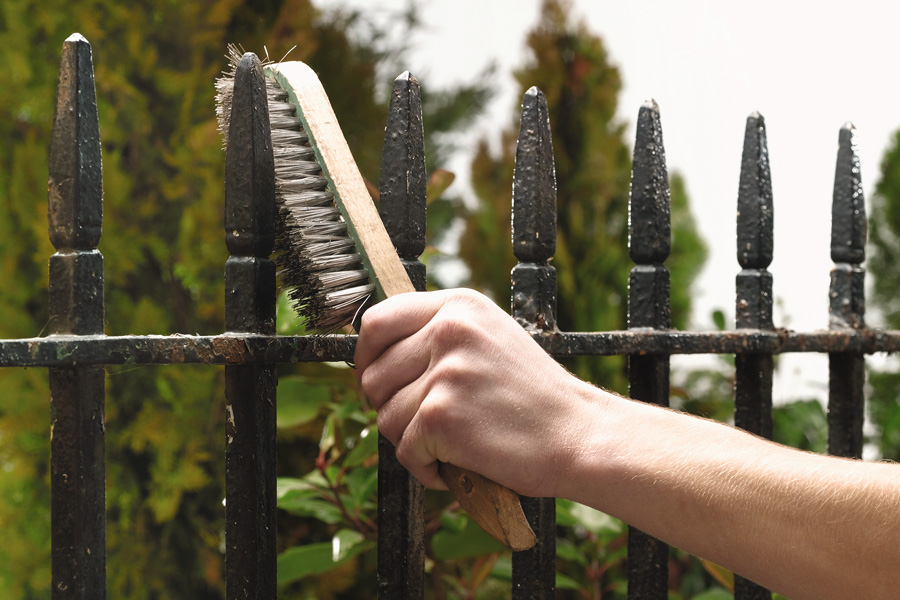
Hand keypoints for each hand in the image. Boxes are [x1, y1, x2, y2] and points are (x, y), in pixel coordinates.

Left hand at [353, 288, 597, 495]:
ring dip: (411, 441)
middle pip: (373, 375)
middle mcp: (449, 330)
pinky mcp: (441, 415)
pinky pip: (405, 451)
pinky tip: (456, 465)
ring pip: (385, 416)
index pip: (377, 320)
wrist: (579, 435)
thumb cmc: (534, 397)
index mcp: (459, 307)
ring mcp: (445, 372)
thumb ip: (438, 336)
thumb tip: (374, 356)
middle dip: (388, 406)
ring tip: (452, 443)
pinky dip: (425, 469)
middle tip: (422, 424)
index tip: (374, 378)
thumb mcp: (490, 339)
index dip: (365, 356)